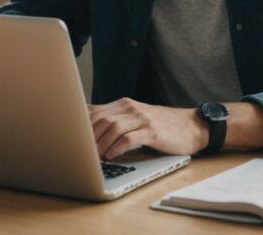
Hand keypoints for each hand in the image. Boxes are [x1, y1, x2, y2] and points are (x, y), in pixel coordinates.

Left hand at [88, 97, 207, 159]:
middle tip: (81, 153)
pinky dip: (117, 148)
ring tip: (95, 157)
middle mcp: (131, 108)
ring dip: (101, 144)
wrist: (190, 127)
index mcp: (123, 104)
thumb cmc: (160, 126)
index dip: (80, 126)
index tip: (71, 141)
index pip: (94, 111)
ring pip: (113, 128)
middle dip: (88, 138)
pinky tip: (112, 156)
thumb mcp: (135, 118)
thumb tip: (85, 127)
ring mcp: (142, 118)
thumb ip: (114, 119)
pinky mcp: (152, 132)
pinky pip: (129, 139)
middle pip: (100, 119)